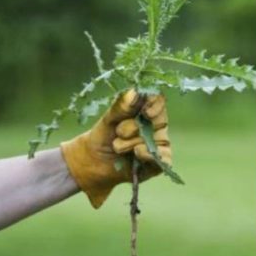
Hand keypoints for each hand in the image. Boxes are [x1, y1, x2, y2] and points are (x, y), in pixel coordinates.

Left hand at [60, 89, 170, 207]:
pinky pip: (162, 159)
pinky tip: (137, 153)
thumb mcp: (108, 120)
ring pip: (154, 141)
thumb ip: (120, 107)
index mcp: (146, 111)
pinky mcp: (157, 163)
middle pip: (155, 121)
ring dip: (132, 144)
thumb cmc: (102, 136)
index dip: (155, 105)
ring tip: (117, 147)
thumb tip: (134, 92)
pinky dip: (148, 155)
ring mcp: (158, 145)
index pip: (158, 101)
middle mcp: (156, 127)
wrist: (93, 161)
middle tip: (118, 133)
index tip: (145, 112)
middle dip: (132, 128)